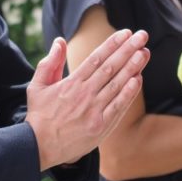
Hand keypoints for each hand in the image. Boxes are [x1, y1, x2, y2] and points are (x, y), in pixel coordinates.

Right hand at [25, 29, 148, 169]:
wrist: (39, 147)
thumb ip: (50, 63)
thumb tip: (59, 41)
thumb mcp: (37, 86)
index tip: (126, 33)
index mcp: (71, 83)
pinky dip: (129, 93)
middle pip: (111, 67)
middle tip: (142, 36)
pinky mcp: (101, 127)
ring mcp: (94, 111)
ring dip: (133, 68)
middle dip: (128, 50)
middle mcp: (84, 94)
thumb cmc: (39, 116)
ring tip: (144, 53)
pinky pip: (118, 107)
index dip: (112, 44)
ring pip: (117, 85)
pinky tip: (138, 79)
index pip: (96, 58)